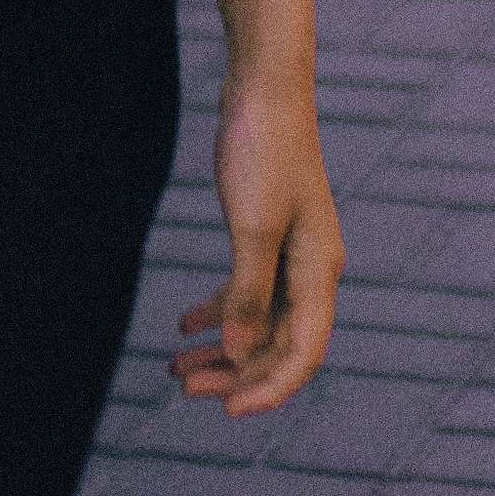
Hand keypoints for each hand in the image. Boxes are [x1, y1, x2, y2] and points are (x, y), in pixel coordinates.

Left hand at [170, 75, 341, 416]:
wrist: (263, 84)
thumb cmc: (262, 149)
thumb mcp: (252, 226)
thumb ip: (247, 293)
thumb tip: (238, 353)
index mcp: (318, 271)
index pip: (302, 353)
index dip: (268, 389)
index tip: (226, 411)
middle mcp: (311, 268)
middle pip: (277, 343)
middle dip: (234, 372)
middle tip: (185, 387)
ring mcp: (290, 250)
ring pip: (259, 319)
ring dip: (222, 346)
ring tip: (176, 366)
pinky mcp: (268, 231)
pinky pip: (247, 288)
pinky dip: (218, 308)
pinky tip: (186, 321)